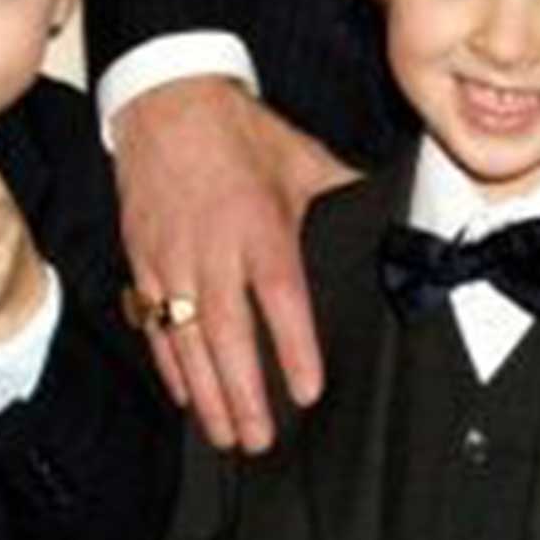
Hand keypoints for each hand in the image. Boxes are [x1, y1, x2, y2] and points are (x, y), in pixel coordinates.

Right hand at [114, 78, 356, 451]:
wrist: (164, 99)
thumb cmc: (236, 131)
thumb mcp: (301, 157)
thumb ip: (345, 191)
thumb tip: (396, 212)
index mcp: (259, 225)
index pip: (280, 299)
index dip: (292, 349)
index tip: (306, 392)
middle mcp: (212, 248)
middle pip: (227, 336)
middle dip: (241, 394)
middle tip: (257, 440)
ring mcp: (172, 258)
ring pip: (186, 339)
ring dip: (205, 393)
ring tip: (223, 434)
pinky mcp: (143, 259)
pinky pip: (154, 322)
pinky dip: (168, 363)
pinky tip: (185, 395)